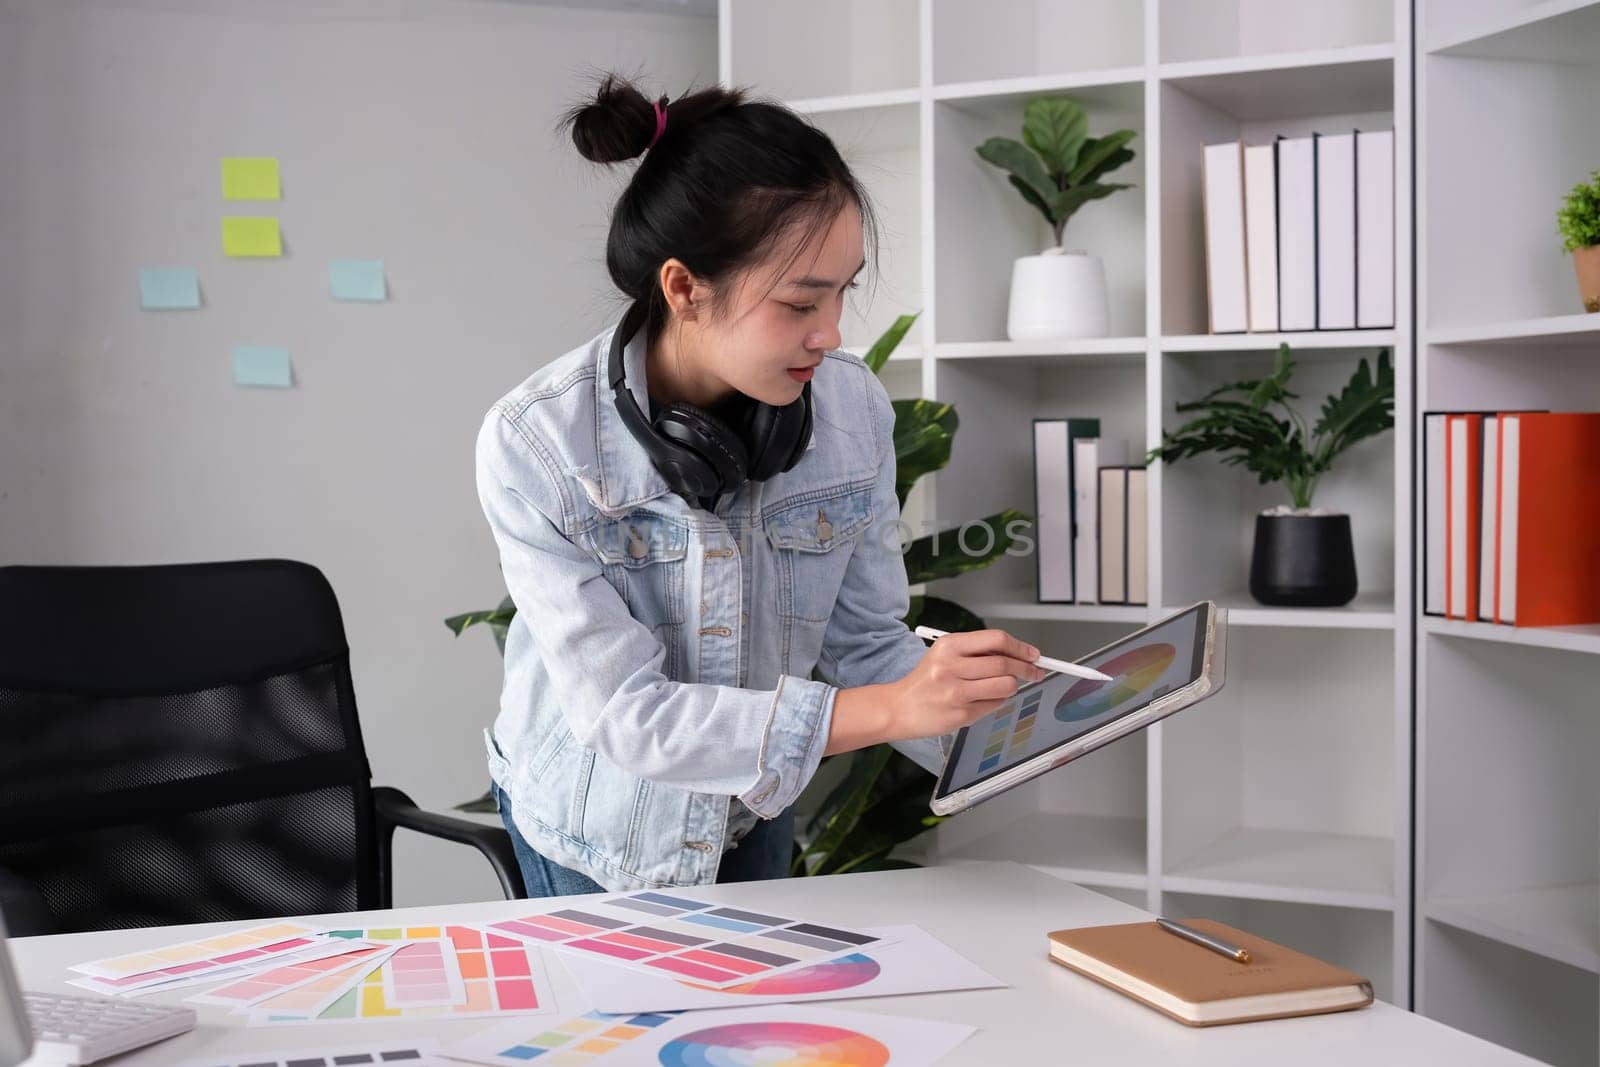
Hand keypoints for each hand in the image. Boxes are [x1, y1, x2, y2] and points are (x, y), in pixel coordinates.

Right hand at [883, 628, 1045, 740]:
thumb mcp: (944, 654)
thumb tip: (1017, 653)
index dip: (1020, 647)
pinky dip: (997, 701)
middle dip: (1027, 668)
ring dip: (1012, 686)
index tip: (1032, 654)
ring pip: (1005, 686)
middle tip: (1035, 671)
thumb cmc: (925, 681)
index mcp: (949, 646)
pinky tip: (984, 699)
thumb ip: (977, 651)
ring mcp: (956, 693)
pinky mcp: (961, 715)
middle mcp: (951, 667)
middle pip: (1005, 664)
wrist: (899, 708)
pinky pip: (994, 705)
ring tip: (1003, 686)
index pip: (996, 640)